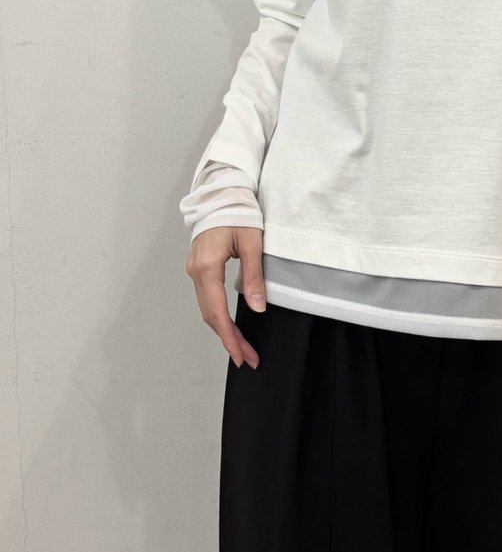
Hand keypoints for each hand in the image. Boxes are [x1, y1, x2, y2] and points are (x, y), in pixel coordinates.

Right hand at [185, 226, 266, 369]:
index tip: (241, 356)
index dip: (230, 337)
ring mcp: (195, 270)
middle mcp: (196, 271)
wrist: (222, 193)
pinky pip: (207, 298)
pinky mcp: (200, 268)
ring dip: (223, 330)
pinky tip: (230, 326)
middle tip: (247, 359)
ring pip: (207, 309)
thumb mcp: (253, 243)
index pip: (217, 311)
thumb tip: (257, 308)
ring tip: (241, 349)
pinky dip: (218, 316)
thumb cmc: (238, 212)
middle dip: (228, 339)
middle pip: (210, 315)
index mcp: (207, 266)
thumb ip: (254, 276)